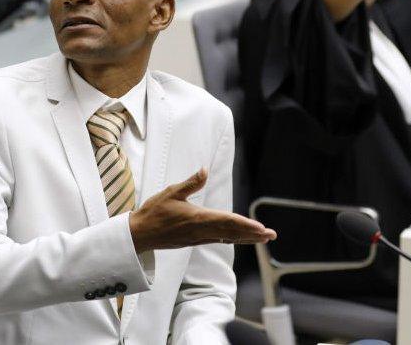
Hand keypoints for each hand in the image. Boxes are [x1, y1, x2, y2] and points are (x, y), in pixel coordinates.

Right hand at [128, 168, 275, 253]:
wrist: (140, 234)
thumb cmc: (154, 212)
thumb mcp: (171, 192)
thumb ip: (190, 183)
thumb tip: (204, 170)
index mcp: (198, 218)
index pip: (228, 221)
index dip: (246, 225)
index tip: (261, 228)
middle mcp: (201, 231)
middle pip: (232, 232)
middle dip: (253, 234)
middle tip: (271, 235)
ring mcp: (198, 238)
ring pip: (227, 238)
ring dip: (245, 238)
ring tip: (261, 238)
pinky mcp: (194, 241)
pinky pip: (218, 240)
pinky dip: (231, 239)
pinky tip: (237, 238)